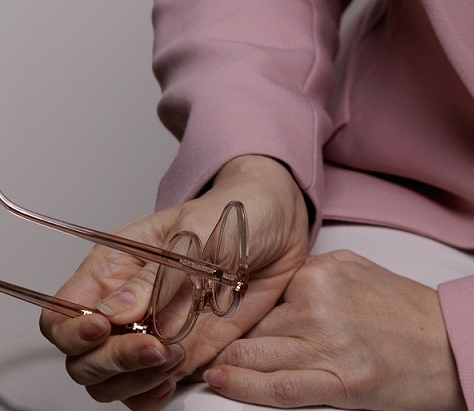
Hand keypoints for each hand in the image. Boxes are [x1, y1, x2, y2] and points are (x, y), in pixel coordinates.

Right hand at [41, 154, 309, 407]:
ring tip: (175, 356)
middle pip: (81, 357)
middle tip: (157, 347)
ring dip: (135, 381)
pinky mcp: (176, 356)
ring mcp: (148, 334)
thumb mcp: (199, 230)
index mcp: (115, 265)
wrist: (278, 226)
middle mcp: (124, 305)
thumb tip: (116, 310)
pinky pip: (143, 393)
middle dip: (112, 361)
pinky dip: (151, 396)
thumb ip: (159, 273)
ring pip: (107, 382)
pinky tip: (173, 378)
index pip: (62, 312)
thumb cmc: (234, 212)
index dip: (72, 331)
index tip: (103, 330)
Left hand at [204, 250, 466, 410]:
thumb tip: (272, 301)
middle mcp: (320, 300)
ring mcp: (328, 340)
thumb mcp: (358, 275)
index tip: (204, 322)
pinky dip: (243, 385)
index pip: (261, 294)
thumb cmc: (407, 316)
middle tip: (186, 349)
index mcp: (325, 270)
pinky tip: (220, 381)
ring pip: (256, 353)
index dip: (231, 314)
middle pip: (253, 324)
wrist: (452, 346)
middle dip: (224, 340)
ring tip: (195, 368)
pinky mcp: (339, 380)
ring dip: (225, 362)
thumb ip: (315, 282)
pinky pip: (278, 386)